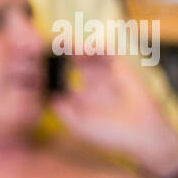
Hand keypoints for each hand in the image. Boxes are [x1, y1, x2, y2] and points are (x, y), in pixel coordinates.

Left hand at [49, 53, 177, 177]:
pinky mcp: (121, 66)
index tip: (36, 60)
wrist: (141, 134)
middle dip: (61, 50)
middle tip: (47, 43)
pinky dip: (95, 47)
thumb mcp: (78, 125)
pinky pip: (106, 51)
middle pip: (73, 58)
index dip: (51, 66)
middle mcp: (93, 81)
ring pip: (87, 52)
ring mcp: (107, 72)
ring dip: (75, 46)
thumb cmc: (109, 133)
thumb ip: (61, 110)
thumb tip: (48, 95)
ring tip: (62, 43)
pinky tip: (84, 49)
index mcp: (82, 95)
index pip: (63, 75)